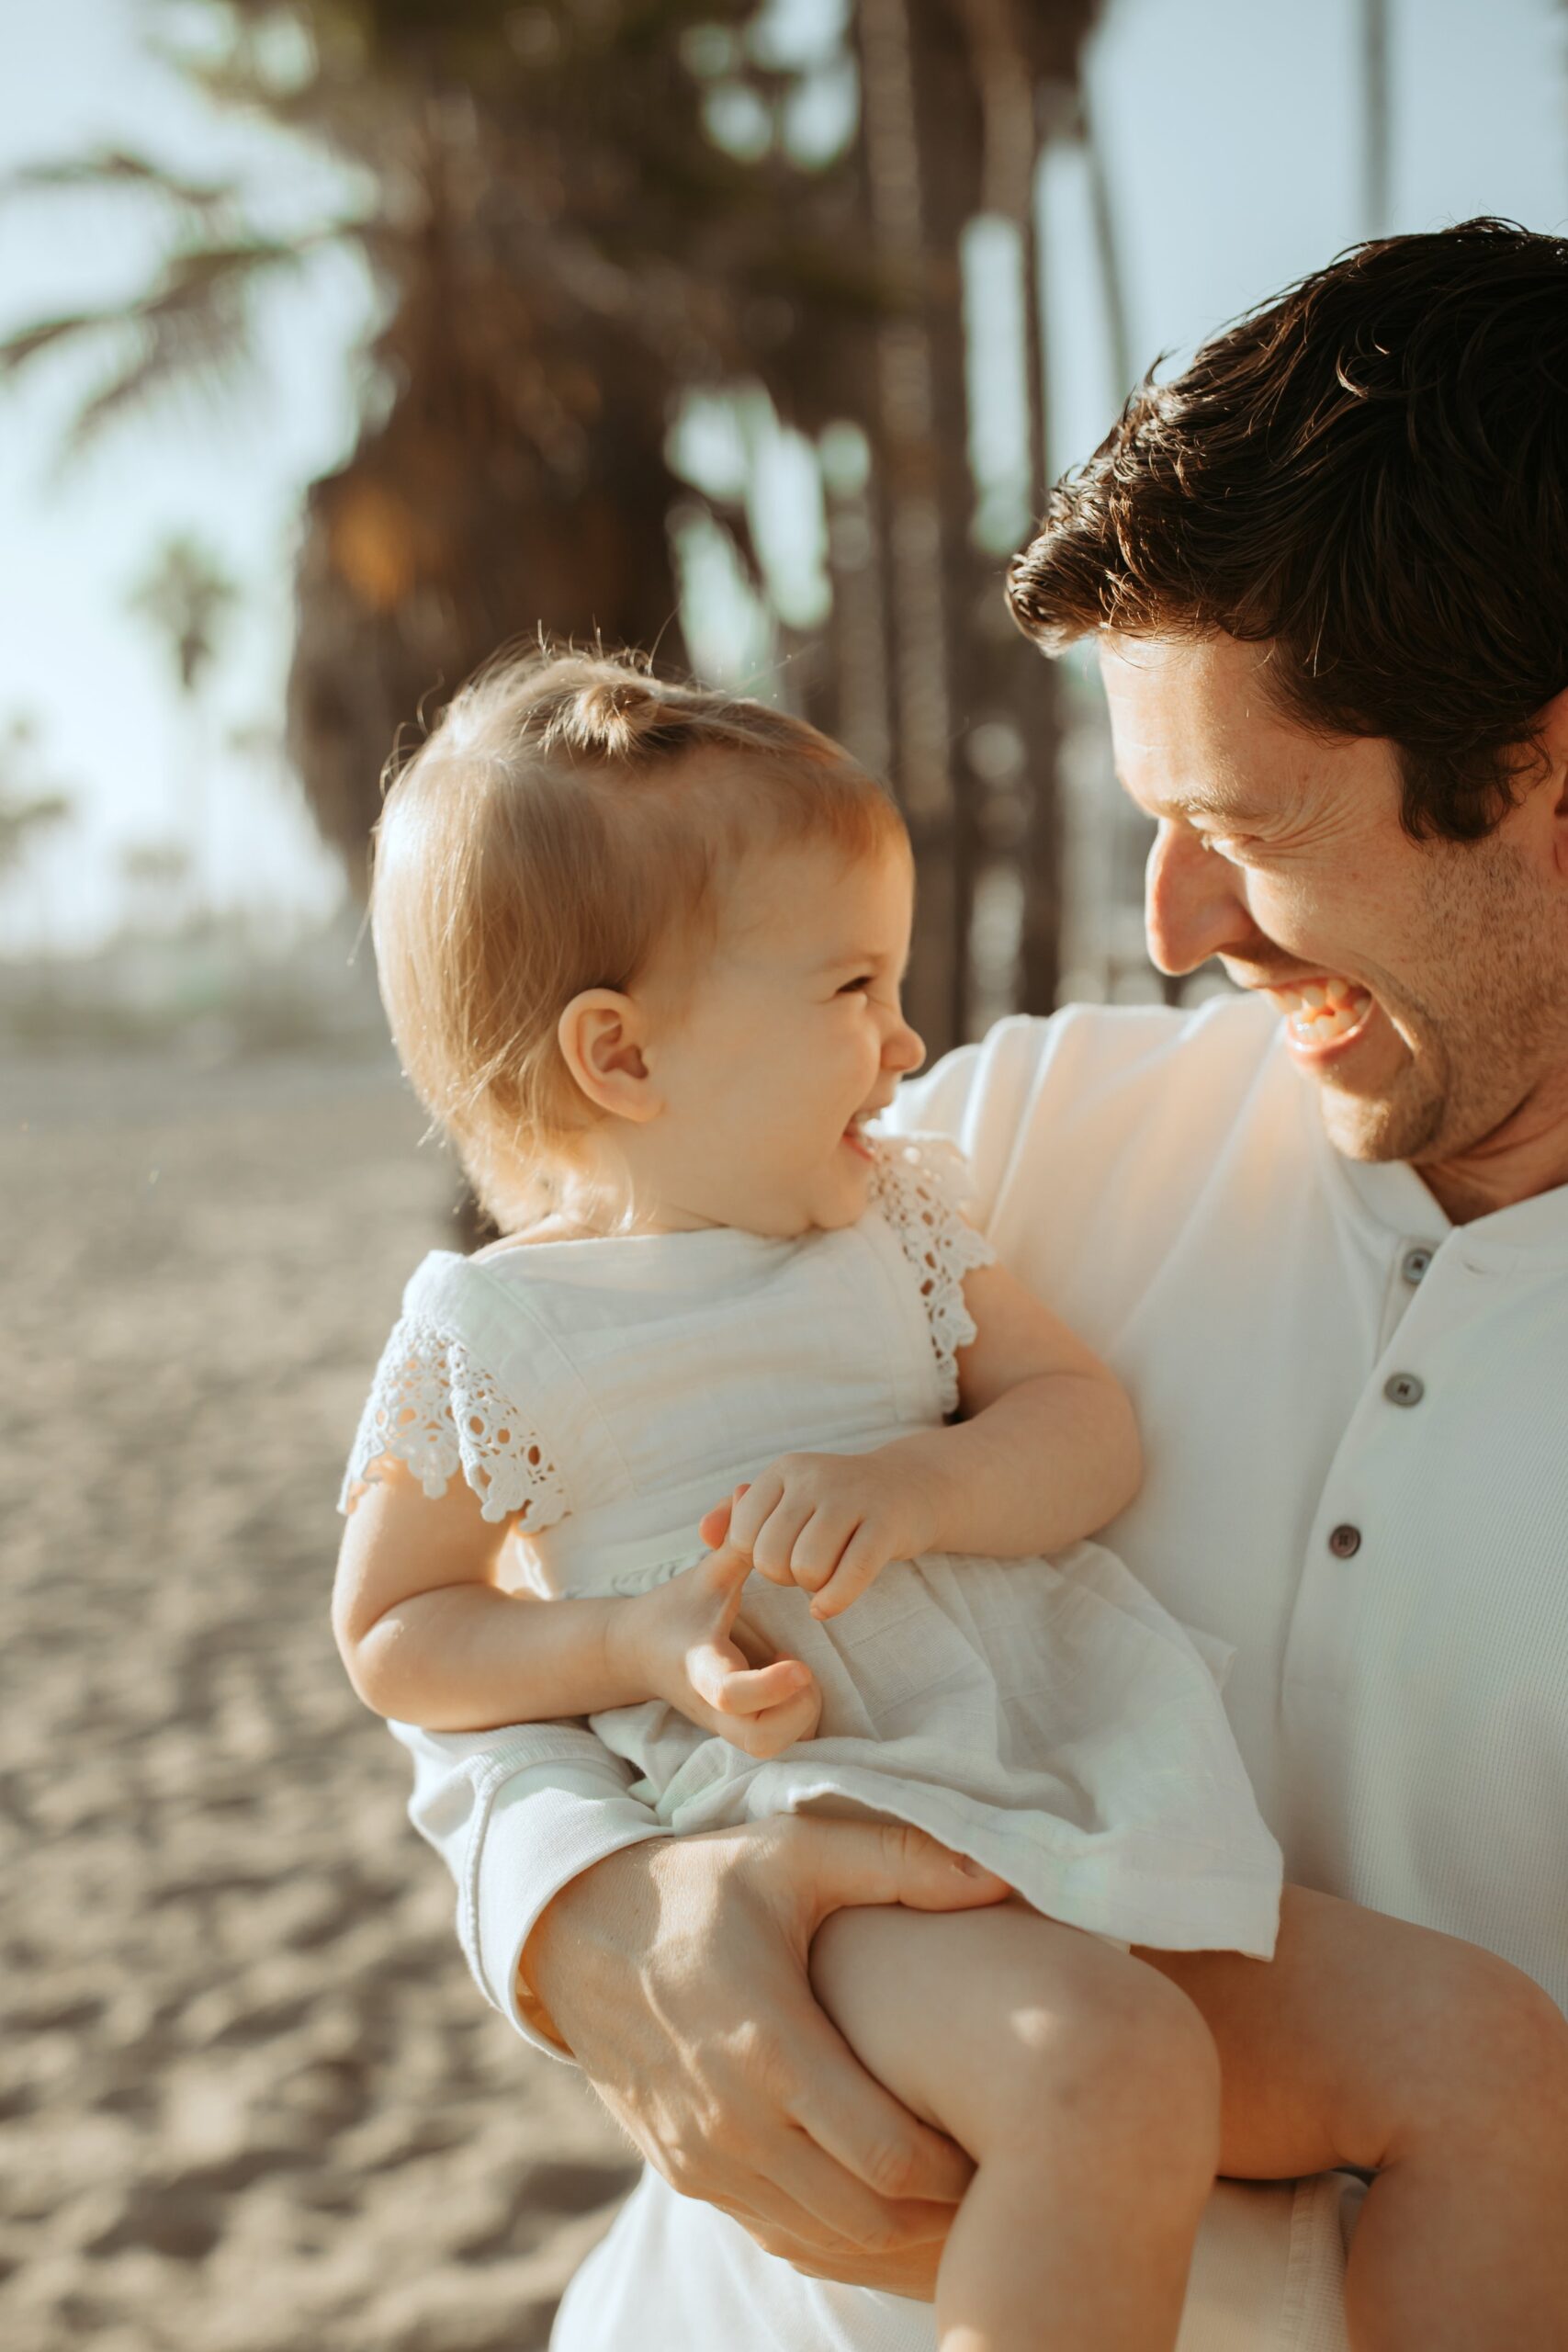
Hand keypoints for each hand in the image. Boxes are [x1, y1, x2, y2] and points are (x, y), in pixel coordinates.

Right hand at [521, 1816, 1008, 2286]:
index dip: (958, 2168)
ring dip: (889, 2233)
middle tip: (992, 2179)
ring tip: (950, 2197)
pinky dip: (833, 2232)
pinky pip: (775, 2231)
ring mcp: (703, 2159)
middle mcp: (733, 2122)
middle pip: (866, 2219)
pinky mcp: (683, 2174)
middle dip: (938, 2214)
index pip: (890, 2157)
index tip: (1001, 2137)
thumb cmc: (700, 1884)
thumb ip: (897, 1860)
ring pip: (822, 2240)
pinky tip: (878, 2199)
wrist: (576, 1927)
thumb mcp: (792, 1852)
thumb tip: (997, 1877)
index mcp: (771, 2047)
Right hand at [613, 1545, 820, 1758]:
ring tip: (799, 1676)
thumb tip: (747, 1489)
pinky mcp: (737, 1732)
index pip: (731, 1694)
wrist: (634, 1652)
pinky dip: (795, 1721)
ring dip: (799, 1716)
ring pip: (773, 1748)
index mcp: (702, 1668)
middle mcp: (714, 1708)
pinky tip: (794, 1686)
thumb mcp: (704, 1575)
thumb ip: (734, 1540)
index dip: (769, 1686)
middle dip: (794, 1710)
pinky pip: (778, 1744)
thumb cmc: (675, 1610)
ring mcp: (725, 1726)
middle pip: (760, 1740)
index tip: (801, 1666)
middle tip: (803, 1670)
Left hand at [701, 1447, 943, 1618]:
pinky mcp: (886, 1524)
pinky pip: (850, 1575)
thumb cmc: (836, 1503)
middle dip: (783, 1576)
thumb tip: (705, 1535)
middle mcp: (814, 1477)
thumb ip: (739, 1515)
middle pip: (771, 1556)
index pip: (741, 1534)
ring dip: (811, 1587)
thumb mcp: (786, 1497)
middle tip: (805, 1568)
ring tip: (824, 1575)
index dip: (756, 1559)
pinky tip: (827, 1607)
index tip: (781, 1554)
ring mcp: (852, 1498)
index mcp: (783, 1471)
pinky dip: (834, 1601)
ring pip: (806, 1568)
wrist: (910, 1487)